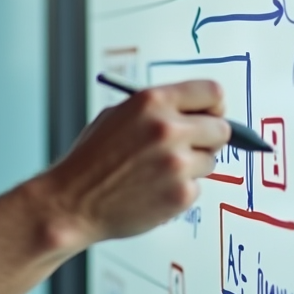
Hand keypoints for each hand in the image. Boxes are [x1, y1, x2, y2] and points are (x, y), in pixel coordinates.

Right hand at [42, 80, 227, 244]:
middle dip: (209, 138)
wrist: (72, 202)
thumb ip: (157, 109)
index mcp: (153, 102)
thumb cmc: (91, 160)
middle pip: (221, 128)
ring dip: (192, 166)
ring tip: (158, 171)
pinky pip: (197, 187)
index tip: (213, 113)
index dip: (215, 104)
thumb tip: (194, 110)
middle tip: (191, 146)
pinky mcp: (181, 194)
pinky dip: (180, 190)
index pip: (211, 91)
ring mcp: (177, 163)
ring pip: (210, 161)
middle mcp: (168, 129)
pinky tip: (153, 190)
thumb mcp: (118, 115)